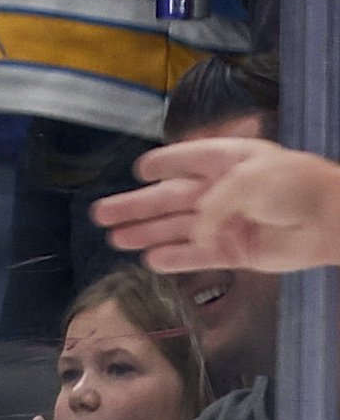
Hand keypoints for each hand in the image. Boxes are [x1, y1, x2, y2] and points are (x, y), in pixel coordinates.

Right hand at [93, 137, 339, 274]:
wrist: (331, 221)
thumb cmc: (293, 188)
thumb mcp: (244, 180)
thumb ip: (210, 205)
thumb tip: (194, 234)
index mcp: (229, 161)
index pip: (188, 160)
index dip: (164, 164)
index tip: (140, 170)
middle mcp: (225, 191)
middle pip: (172, 198)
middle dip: (137, 206)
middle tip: (101, 214)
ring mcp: (230, 222)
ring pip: (179, 228)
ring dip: (147, 233)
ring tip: (115, 239)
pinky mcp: (237, 251)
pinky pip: (199, 256)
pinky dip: (175, 258)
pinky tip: (150, 259)